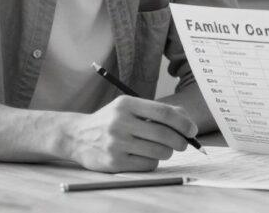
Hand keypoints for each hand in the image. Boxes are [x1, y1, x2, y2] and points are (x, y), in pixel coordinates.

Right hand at [62, 95, 196, 172]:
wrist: (77, 136)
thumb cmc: (111, 120)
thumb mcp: (129, 107)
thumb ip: (156, 111)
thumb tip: (186, 120)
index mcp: (126, 104)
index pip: (164, 113)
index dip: (183, 123)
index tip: (192, 130)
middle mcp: (120, 122)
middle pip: (164, 134)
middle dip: (180, 141)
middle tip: (183, 144)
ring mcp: (116, 143)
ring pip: (158, 151)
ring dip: (167, 152)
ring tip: (163, 149)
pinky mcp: (114, 162)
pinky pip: (147, 164)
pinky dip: (153, 161)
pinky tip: (147, 156)